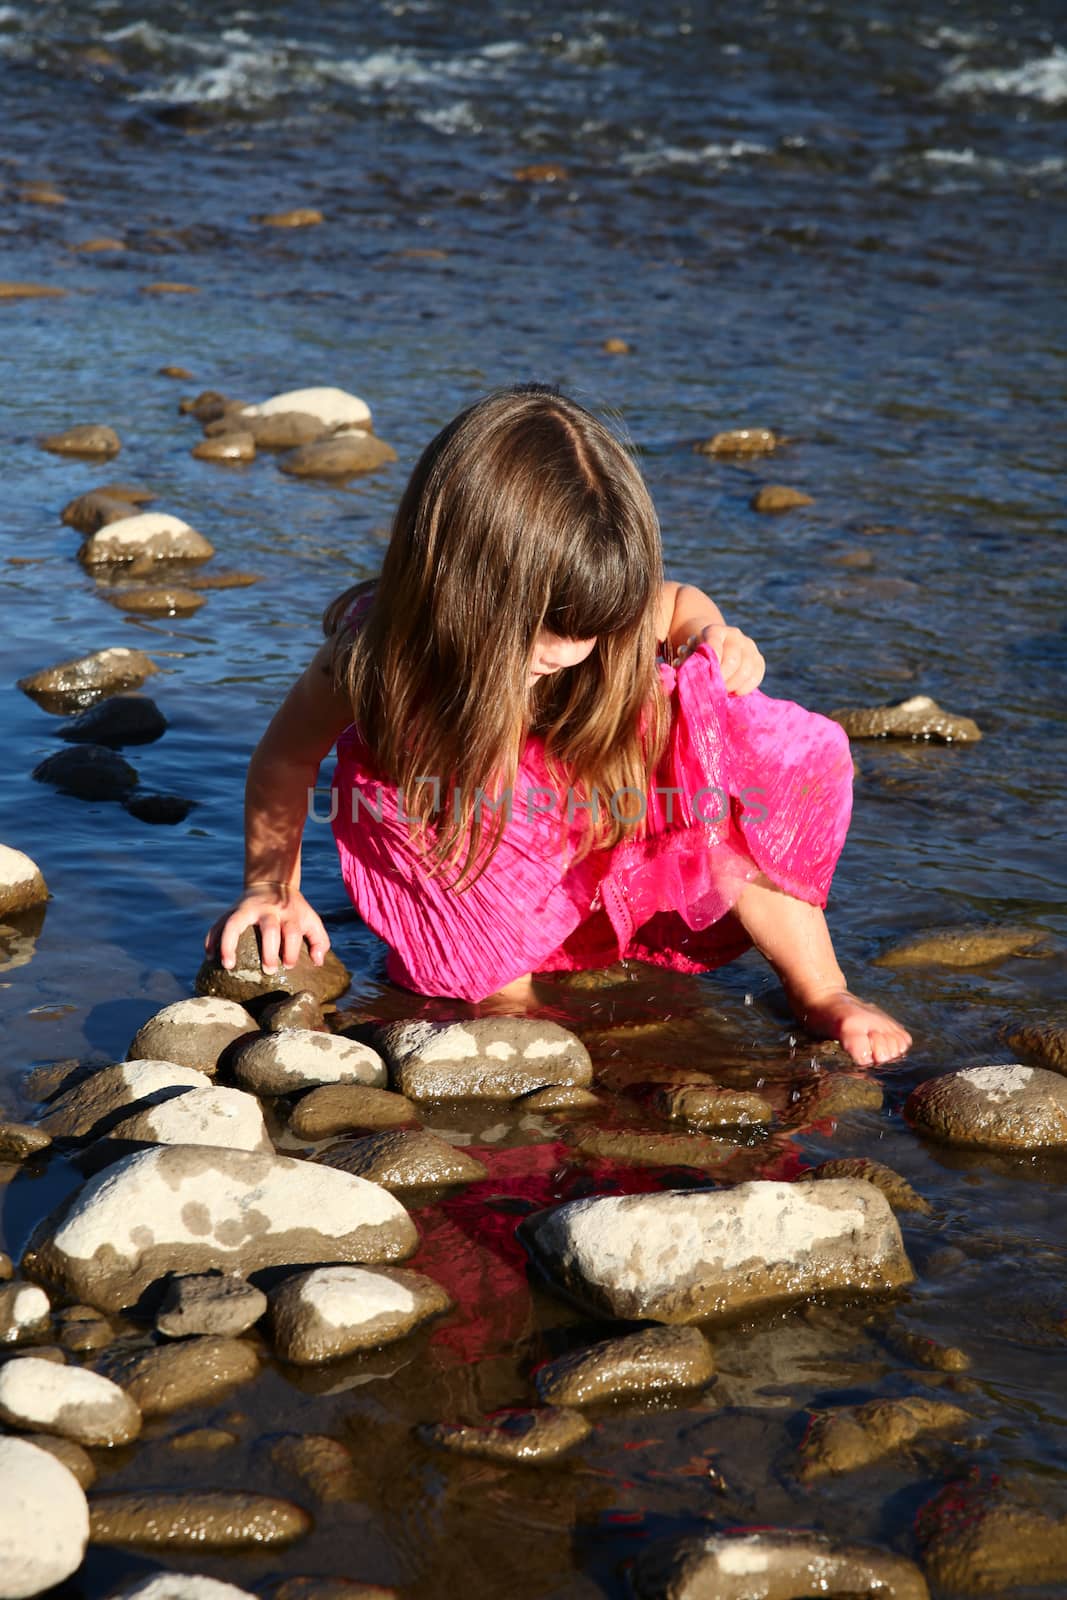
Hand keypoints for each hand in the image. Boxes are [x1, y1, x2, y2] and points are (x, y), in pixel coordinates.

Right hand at [204, 883, 330, 973]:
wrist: (272, 883)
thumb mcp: (311, 920)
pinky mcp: (231, 910)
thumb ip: (319, 941)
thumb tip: (318, 962)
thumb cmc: (294, 910)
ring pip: (234, 923)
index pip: (292, 931)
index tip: (289, 965)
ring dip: (229, 944)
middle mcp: (268, 910)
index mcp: (289, 913)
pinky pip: (217, 923)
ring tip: (228, 965)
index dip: (291, 950)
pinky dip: (211, 939)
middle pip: (269, 928)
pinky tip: (210, 956)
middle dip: (269, 951)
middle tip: (269, 970)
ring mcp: (246, 908)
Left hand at [674, 624, 764, 694]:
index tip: (706, 678)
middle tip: (714, 691)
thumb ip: (685, 662)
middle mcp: (733, 635)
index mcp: (714, 631)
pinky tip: (735, 692)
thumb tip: (681, 670)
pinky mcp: (758, 658)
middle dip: (722, 679)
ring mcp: (748, 645)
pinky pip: (757, 675)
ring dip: (733, 685)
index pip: (714, 644)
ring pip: (746, 669)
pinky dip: (746, 687)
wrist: (714, 651)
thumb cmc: (696, 657)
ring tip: (722, 692)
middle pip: (732, 660)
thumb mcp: (687, 656)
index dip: (711, 663)